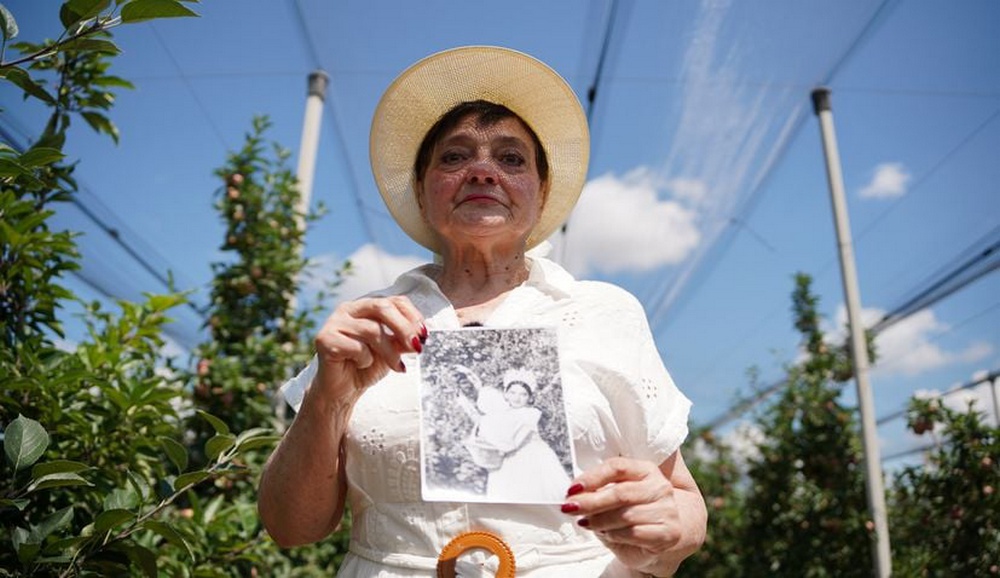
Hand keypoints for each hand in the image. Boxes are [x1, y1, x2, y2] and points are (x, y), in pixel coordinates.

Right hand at [311, 296, 425, 403]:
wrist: (342, 391)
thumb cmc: (366, 366)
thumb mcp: (392, 350)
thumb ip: (403, 340)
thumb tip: (421, 335)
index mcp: (365, 306)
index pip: (393, 300)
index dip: (412, 316)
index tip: (424, 335)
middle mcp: (348, 309)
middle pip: (382, 308)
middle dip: (404, 328)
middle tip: (418, 347)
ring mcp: (334, 322)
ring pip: (371, 330)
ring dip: (389, 351)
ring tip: (396, 366)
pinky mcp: (324, 339)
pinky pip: (355, 346)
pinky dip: (365, 359)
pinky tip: (362, 365)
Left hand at [561, 457, 681, 573]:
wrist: (657, 538)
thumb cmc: (630, 513)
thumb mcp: (614, 496)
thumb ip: (598, 491)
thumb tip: (574, 494)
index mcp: (646, 470)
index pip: (617, 467)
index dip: (592, 477)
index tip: (572, 489)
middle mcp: (660, 487)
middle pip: (621, 492)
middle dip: (591, 502)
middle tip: (570, 508)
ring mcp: (667, 510)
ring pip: (626, 515)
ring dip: (600, 521)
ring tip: (587, 523)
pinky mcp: (668, 533)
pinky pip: (634, 533)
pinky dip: (614, 534)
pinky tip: (606, 534)